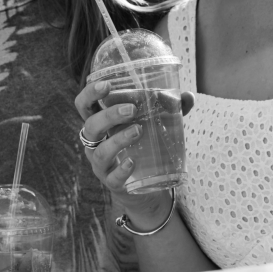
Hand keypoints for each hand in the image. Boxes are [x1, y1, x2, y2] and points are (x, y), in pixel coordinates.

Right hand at [72, 79, 192, 222]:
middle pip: (90, 126)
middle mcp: (95, 143)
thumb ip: (168, 110)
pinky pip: (112, 177)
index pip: (84, 105)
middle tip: (131, 110)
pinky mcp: (111, 183)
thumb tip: (188, 96)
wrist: (142, 186)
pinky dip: (121, 169)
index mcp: (101, 123)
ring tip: (138, 131)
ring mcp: (101, 164)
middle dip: (108, 115)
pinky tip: (132, 162)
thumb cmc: (142, 146)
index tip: (106, 84)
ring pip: (100, 151)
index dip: (90, 93)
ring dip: (118, 140)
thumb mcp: (152, 125)